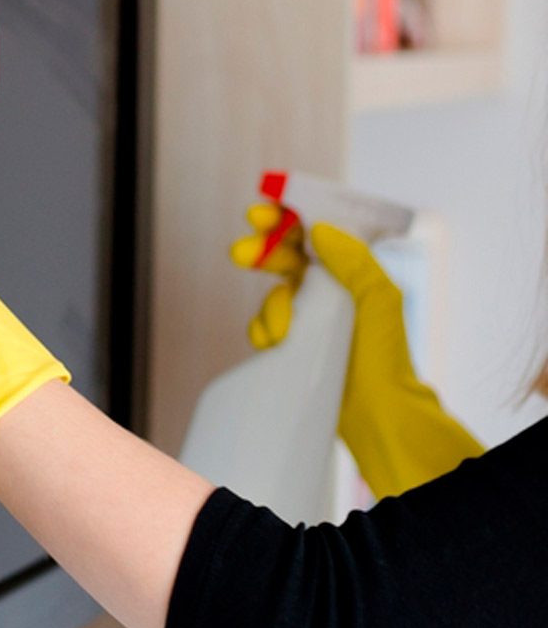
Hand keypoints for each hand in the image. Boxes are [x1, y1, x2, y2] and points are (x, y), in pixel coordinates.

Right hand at [232, 206, 482, 496]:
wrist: (378, 414)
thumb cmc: (385, 356)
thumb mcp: (379, 299)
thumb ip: (352, 259)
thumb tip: (317, 229)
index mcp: (349, 270)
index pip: (312, 232)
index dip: (284, 219)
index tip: (259, 214)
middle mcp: (327, 288)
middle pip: (283, 257)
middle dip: (260, 252)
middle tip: (240, 254)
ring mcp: (308, 316)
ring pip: (273, 294)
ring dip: (271, 306)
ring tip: (281, 330)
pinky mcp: (292, 343)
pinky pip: (265, 326)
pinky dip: (265, 331)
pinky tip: (275, 344)